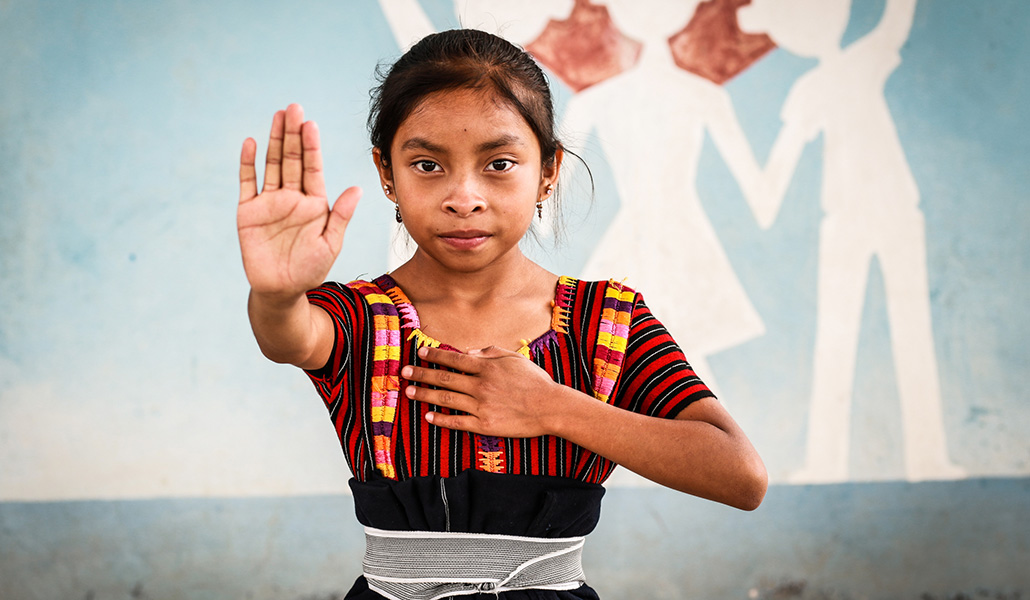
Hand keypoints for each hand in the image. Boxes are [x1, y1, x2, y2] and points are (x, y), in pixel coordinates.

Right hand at [238, 104, 360, 297]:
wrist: (282, 290)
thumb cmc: (310, 269)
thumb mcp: (330, 242)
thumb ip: (340, 215)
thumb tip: (357, 189)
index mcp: (314, 203)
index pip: (313, 168)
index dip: (312, 146)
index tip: (311, 125)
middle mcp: (292, 198)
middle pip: (292, 160)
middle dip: (293, 134)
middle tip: (294, 107)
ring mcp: (269, 203)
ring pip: (272, 165)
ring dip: (275, 141)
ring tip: (278, 116)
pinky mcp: (249, 212)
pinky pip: (248, 183)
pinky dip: (248, 164)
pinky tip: (251, 143)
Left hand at [401, 346, 561, 437]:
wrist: (549, 407)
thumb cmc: (534, 381)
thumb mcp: (514, 358)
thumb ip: (489, 352)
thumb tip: (467, 353)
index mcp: (486, 367)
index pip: (454, 359)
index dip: (435, 356)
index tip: (419, 353)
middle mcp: (480, 385)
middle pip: (444, 378)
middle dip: (422, 374)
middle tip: (405, 372)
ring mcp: (480, 406)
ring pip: (446, 399)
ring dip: (425, 395)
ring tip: (410, 392)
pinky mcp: (484, 424)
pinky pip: (457, 421)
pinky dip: (441, 419)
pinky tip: (428, 416)